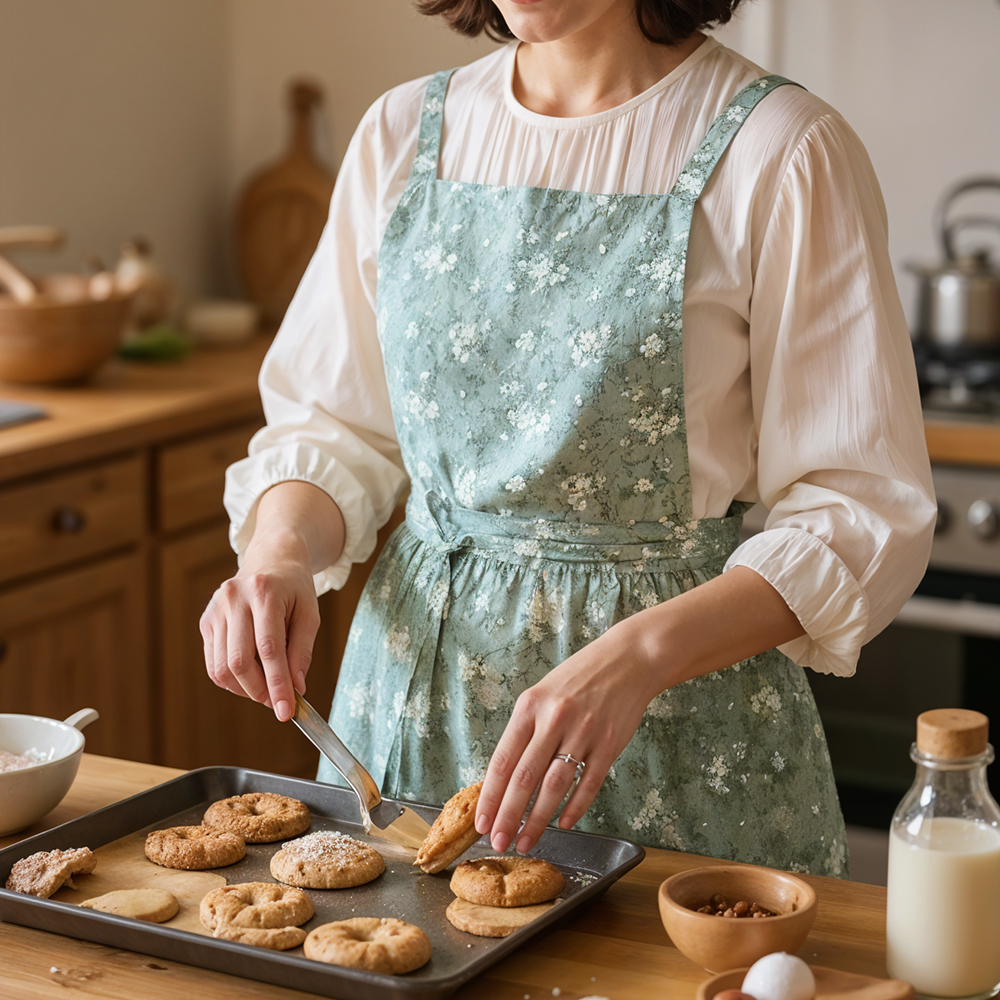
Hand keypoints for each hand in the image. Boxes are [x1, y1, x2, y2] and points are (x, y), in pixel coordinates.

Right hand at [200, 535, 318, 722]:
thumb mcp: (310, 614)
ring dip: (245, 689)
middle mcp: (234, 598)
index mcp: (265, 592)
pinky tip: (250, 677)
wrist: (271, 560)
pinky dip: (232, 680)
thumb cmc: (294, 589)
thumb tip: (296, 689)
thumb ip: (302, 652)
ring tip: (267, 687)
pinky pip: (214, 663)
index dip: (277, 684)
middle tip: (278, 702)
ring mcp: (215, 609)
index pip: (269, 649)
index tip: (286, 712)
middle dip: (260, 691)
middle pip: (239, 661)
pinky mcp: (206, 621)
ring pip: (222, 667)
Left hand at [474, 617, 657, 854]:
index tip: (481, 821)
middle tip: (498, 842)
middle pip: (525, 778)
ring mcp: (584, 732)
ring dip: (537, 820)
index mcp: (530, 706)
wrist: (628, 660)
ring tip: (525, 841)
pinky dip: (574, 807)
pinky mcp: (610, 743)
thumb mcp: (542, 694)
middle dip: (508, 816)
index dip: (490, 796)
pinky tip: (563, 823)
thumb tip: (504, 777)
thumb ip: (524, 730)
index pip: (502, 760)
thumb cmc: (579, 678)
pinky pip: (588, 783)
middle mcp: (554, 719)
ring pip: (554, 786)